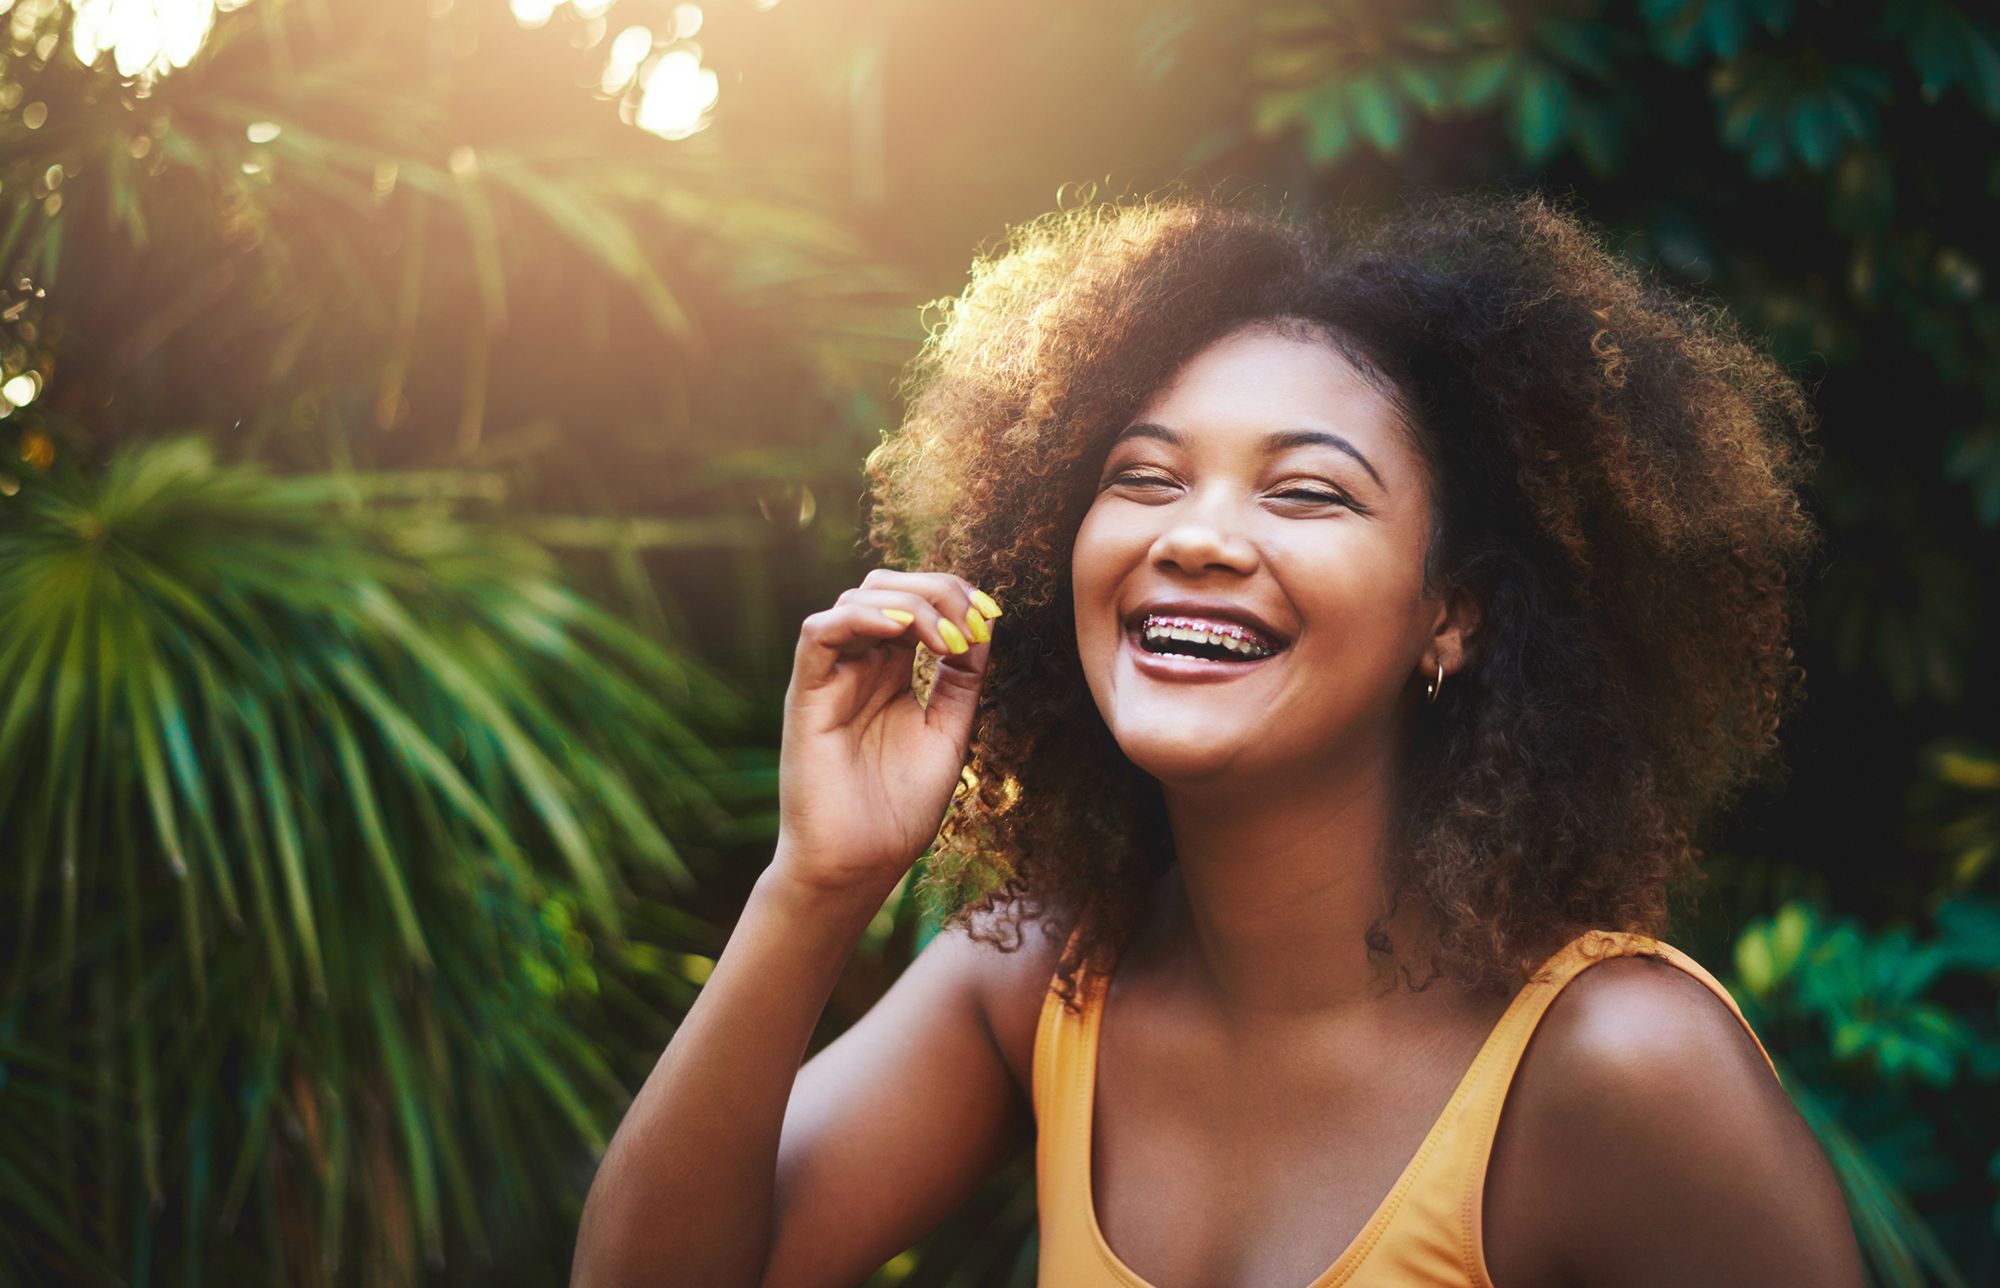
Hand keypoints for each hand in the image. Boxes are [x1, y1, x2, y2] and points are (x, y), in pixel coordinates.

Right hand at [773, 568, 1002, 895]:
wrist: (858, 864)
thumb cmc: (897, 809)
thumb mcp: (948, 733)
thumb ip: (961, 680)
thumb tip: (984, 624)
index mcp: (890, 673)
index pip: (915, 602)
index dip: (956, 596)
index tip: (993, 616)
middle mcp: (859, 666)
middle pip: (887, 587)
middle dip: (938, 590)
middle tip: (973, 623)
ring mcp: (831, 678)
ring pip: (857, 599)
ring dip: (910, 603)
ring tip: (945, 640)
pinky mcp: (806, 695)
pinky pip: (818, 633)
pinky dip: (860, 616)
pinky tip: (899, 630)